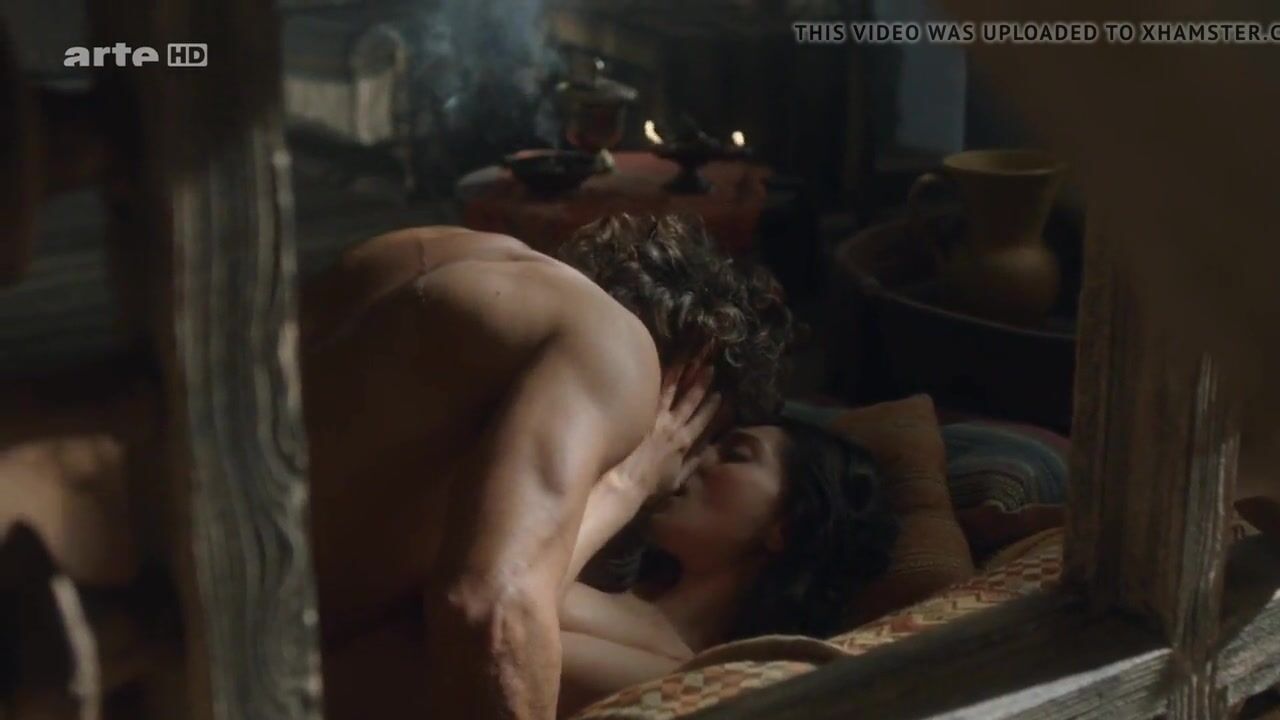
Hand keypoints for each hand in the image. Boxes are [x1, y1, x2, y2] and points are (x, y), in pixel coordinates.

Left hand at [614, 357, 720, 500]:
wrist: (624, 481)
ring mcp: (655, 417)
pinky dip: (659, 379)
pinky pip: (652, 393)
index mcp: (684, 442)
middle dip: (702, 384)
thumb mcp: (678, 479)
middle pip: (690, 400)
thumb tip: (708, 450)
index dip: (712, 407)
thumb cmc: (650, 485)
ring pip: (671, 390)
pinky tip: (663, 367)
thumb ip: (694, 463)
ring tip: (689, 360)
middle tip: (710, 368)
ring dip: (682, 374)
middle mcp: (673, 425)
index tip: (720, 394)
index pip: (702, 420)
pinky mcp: (639, 413)